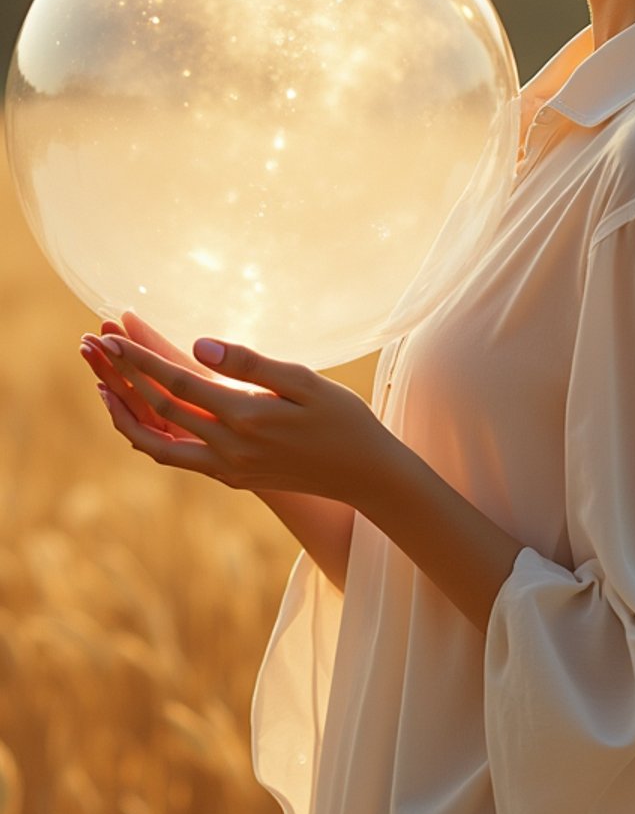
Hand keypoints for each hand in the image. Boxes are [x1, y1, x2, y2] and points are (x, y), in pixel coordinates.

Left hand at [82, 331, 386, 504]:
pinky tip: (142, 417)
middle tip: (90, 347)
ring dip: (125, 413)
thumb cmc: (342, 417)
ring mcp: (227, 468)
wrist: (364, 474)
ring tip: (102, 386)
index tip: (111, 335)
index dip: (140, 358)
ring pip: (157, 443)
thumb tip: (197, 345)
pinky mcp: (231, 478)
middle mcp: (228, 448)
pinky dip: (150, 436)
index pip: (178, 382)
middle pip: (159, 409)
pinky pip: (176, 458)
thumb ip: (249, 363)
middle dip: (121, 376)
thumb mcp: (304, 380)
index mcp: (246, 416)